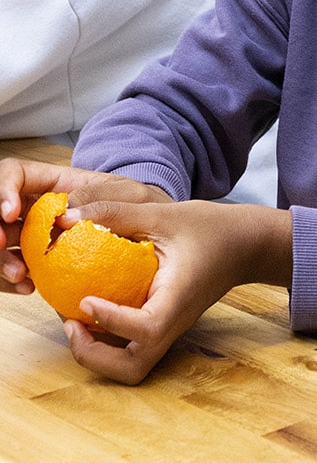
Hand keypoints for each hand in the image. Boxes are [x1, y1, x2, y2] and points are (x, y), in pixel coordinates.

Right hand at [0, 158, 168, 297]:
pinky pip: (13, 270)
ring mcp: (33, 234)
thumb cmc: (140, 206)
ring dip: (3, 260)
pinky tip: (30, 288)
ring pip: (2, 243)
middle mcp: (36, 206)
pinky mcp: (37, 261)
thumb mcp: (128, 195)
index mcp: (53, 183)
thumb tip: (67, 215)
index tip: (11, 213)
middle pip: (0, 213)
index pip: (14, 174)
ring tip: (22, 275)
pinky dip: (13, 282)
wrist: (153, 233)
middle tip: (2, 246)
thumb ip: (101, 199)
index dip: (4, 189)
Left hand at [52, 197, 292, 383]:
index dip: (111, 322)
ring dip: (98, 354)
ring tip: (76, 322)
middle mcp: (174, 323)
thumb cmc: (208, 227)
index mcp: (178, 299)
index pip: (147, 328)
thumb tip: (66, 216)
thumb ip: (115, 214)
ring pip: (132, 366)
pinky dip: (107, 340)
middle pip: (133, 369)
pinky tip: (92, 309)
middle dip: (94, 356)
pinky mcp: (165, 326)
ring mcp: (170, 329)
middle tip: (72, 323)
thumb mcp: (163, 214)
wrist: (245, 244)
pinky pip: (132, 347)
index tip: (85, 300)